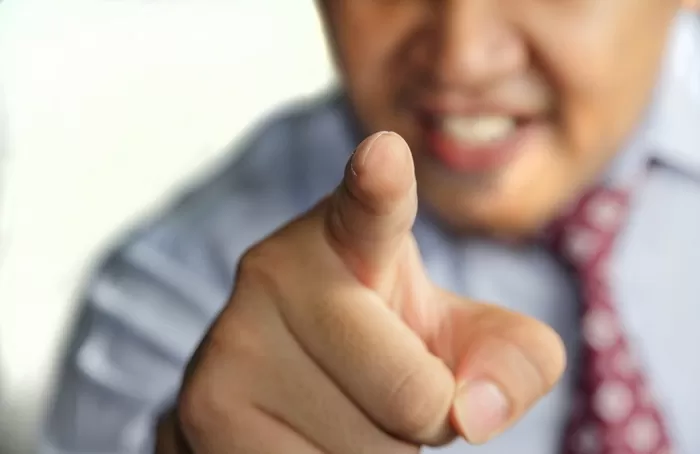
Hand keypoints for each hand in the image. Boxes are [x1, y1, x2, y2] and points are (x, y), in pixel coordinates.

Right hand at [168, 132, 565, 452]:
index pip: (372, 204)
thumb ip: (513, 360)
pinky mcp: (205, 407)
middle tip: (386, 384)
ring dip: (378, 452)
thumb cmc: (386, 346)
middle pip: (415, 398)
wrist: (283, 375)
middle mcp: (281, 269)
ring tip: (341, 408)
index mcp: (352, 233)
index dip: (382, 182)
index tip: (386, 154)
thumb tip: (475, 414)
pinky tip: (307, 435)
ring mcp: (235, 338)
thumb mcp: (462, 340)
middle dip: (425, 418)